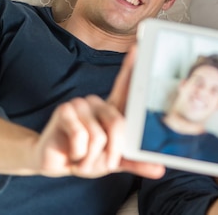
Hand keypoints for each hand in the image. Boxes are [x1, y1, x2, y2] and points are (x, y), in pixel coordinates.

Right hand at [32, 47, 165, 178]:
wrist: (56, 163)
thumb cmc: (87, 157)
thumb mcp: (115, 161)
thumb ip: (136, 162)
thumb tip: (160, 170)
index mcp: (112, 110)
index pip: (125, 86)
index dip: (132, 67)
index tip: (139, 47)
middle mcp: (98, 103)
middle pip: (118, 125)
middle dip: (112, 152)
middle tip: (101, 161)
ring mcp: (81, 104)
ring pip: (99, 136)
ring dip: (91, 157)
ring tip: (82, 155)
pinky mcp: (64, 111)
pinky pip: (82, 137)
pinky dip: (78, 154)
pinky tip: (71, 152)